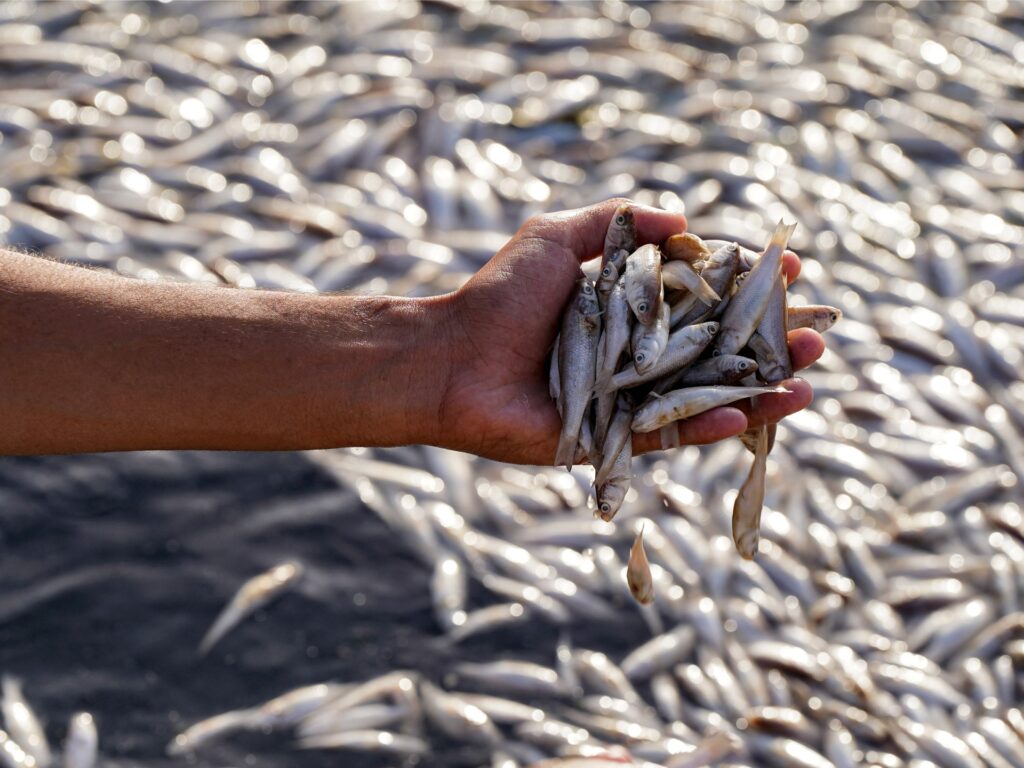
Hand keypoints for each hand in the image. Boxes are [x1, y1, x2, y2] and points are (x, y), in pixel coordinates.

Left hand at [434, 198, 823, 464]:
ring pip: (706, 397)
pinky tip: (750, 414)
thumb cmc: (499, 296)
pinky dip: (709, 426)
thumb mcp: (557, 239)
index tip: (792, 274)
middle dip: (770, 344)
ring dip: (760, 390)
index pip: (704, 299)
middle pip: (719, 352)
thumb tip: (684, 220)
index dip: (748, 289)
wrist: (452, 358)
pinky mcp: (612, 439)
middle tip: (818, 335)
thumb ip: (618, 223)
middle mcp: (637, 356)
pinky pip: (669, 437)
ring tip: (808, 378)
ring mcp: (629, 400)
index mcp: (630, 310)